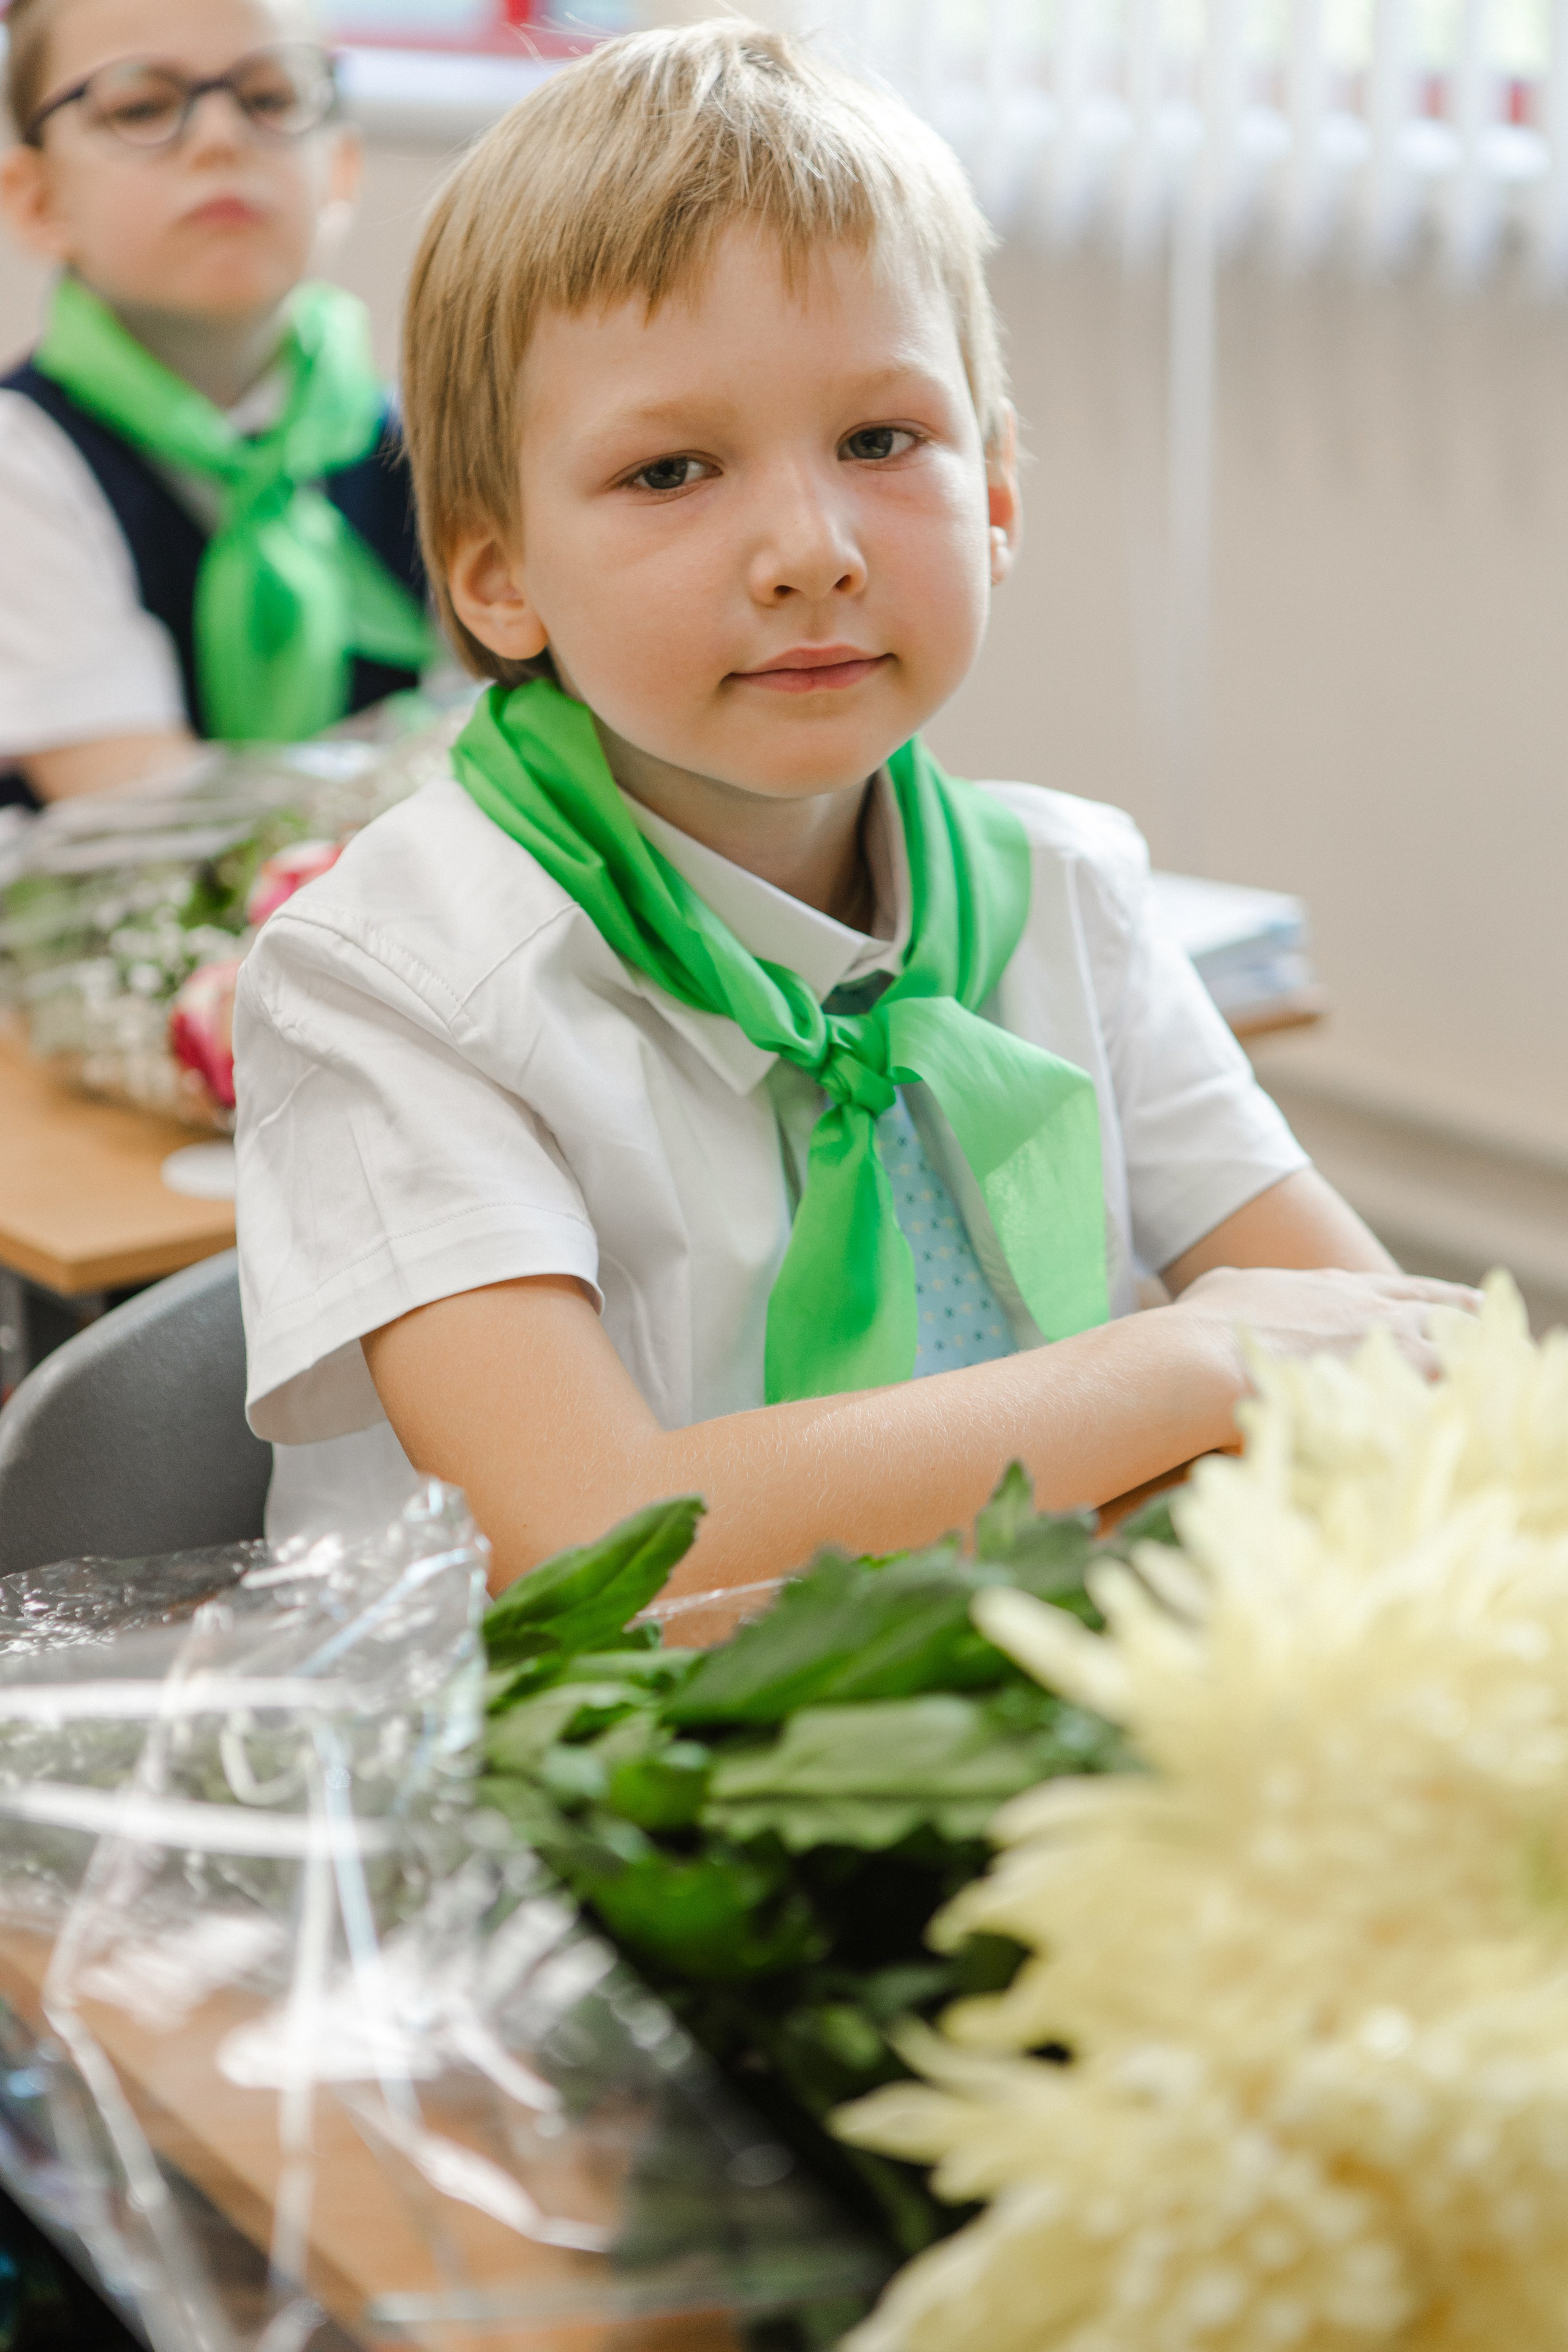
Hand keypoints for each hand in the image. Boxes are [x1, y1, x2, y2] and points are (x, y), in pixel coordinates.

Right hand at [1167, 1265, 1481, 1382]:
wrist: (1201, 1357)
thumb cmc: (1199, 1327)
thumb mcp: (1217, 1290)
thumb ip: (1237, 1289)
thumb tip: (1224, 1291)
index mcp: (1334, 1287)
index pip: (1408, 1291)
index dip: (1439, 1304)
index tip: (1467, 1312)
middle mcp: (1370, 1307)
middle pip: (1448, 1314)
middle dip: (1475, 1331)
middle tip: (1503, 1347)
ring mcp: (1385, 1341)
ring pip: (1461, 1349)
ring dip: (1481, 1368)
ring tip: (1506, 1385)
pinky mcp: (1392, 1378)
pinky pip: (1453, 1389)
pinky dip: (1467, 1402)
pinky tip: (1481, 1417)